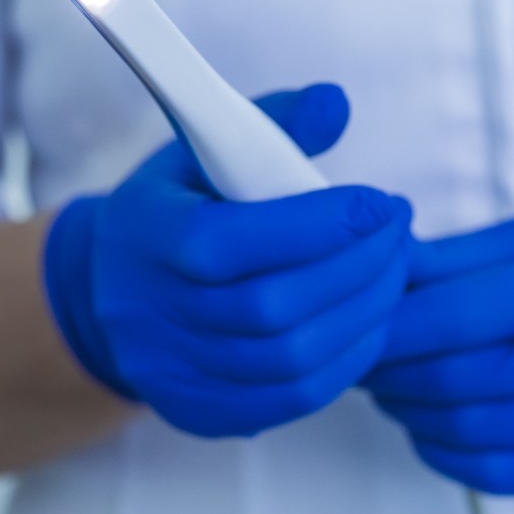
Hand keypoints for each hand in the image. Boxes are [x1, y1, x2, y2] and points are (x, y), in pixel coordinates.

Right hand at [44, 84, 411, 436]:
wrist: (113, 289)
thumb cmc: (175, 209)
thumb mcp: (204, 150)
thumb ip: (273, 123)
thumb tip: (337, 103)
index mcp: (147, 236)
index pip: (234, 241)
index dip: (320, 224)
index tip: (380, 203)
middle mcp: (152, 314)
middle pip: (273, 307)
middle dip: (359, 267)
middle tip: (400, 233)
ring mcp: (175, 373)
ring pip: (292, 360)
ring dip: (364, 314)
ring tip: (395, 272)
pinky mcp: (201, 411)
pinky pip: (292, 399)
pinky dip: (347, 360)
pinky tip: (370, 321)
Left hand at [364, 207, 513, 493]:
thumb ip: (456, 258)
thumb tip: (385, 269)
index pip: (448, 317)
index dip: (386, 324)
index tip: (357, 322)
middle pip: (447, 379)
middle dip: (384, 369)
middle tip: (363, 354)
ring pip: (463, 430)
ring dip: (405, 409)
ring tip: (390, 383)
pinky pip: (497, 473)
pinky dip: (443, 452)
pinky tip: (428, 425)